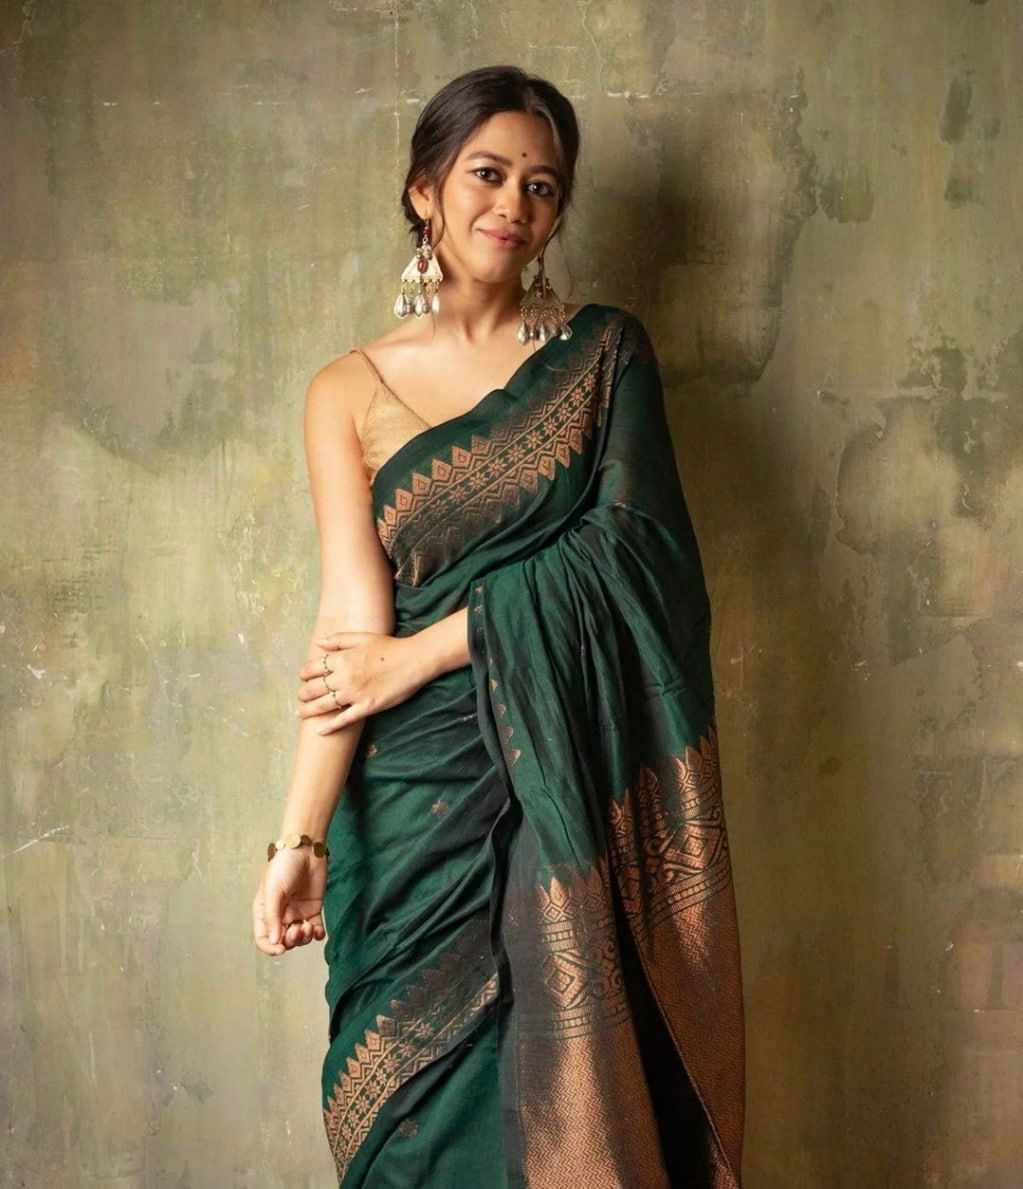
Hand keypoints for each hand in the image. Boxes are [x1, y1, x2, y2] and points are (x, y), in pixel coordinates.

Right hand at [252, 848, 326, 955]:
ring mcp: (297, 913)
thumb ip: (273, 917)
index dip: (270, 948)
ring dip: (304, 938)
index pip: (264, 938)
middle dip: (291, 941)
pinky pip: (315, 929)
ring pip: (299, 937)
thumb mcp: (273, 891)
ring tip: (308, 927)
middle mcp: (280, 915)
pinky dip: (317, 934)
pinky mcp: (312, 909)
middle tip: (298, 929)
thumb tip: (274, 942)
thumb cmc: (284, 866)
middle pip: (283, 940)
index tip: (282, 949)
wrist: (306, 850)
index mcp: (265, 911)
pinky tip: (318, 931)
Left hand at [297, 631, 433, 734]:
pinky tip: (320, 731)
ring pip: (324, 704)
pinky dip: (331, 727)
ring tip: (300, 713)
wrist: (412, 660)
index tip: (302, 677)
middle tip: (300, 696)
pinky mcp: (366, 707)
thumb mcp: (362, 637)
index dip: (305, 673)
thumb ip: (339, 639)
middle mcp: (344, 677)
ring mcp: (355, 694)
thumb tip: (318, 642)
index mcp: (342, 659)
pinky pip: (344, 720)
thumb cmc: (389, 646)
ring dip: (309, 710)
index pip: (314, 667)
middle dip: (303, 693)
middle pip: (315, 688)